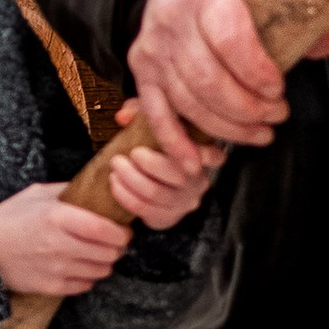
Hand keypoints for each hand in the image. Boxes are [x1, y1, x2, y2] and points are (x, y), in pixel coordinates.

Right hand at [0, 181, 129, 298]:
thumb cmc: (9, 218)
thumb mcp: (36, 194)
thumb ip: (68, 190)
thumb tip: (96, 188)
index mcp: (57, 217)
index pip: (104, 230)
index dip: (121, 232)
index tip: (123, 230)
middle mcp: (60, 245)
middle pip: (108, 252)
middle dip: (116, 247)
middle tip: (113, 242)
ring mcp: (56, 269)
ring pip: (101, 271)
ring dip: (104, 263)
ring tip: (97, 254)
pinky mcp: (51, 286)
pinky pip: (85, 285)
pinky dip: (88, 277)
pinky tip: (80, 267)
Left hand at [108, 102, 222, 229]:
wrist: (143, 172)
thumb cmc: (152, 141)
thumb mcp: (150, 118)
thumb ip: (139, 111)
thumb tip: (123, 117)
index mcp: (203, 155)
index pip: (213, 156)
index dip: (198, 153)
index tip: (175, 147)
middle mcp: (199, 180)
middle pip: (179, 176)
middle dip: (149, 165)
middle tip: (127, 155)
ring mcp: (185, 201)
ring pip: (158, 194)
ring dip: (132, 181)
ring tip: (116, 167)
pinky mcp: (169, 217)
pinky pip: (147, 211)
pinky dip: (127, 197)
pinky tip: (115, 184)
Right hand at [127, 0, 328, 181]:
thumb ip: (292, 20)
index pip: (231, 40)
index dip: (258, 73)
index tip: (279, 89)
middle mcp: (172, 19)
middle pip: (209, 80)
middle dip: (248, 108)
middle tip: (276, 116)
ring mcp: (153, 48)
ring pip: (188, 102)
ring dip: (227, 129)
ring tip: (258, 133)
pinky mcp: (141, 70)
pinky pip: (157, 114)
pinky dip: (177, 143)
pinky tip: (197, 162)